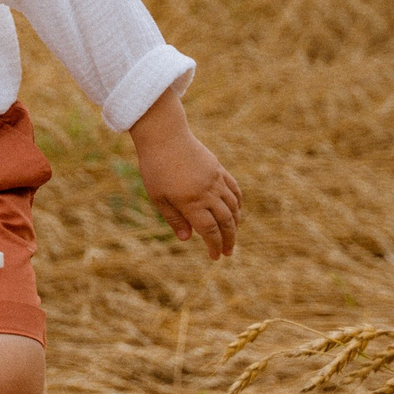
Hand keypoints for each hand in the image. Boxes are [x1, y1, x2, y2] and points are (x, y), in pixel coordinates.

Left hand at [128, 92, 240, 258]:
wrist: (164, 137)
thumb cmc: (155, 168)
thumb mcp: (158, 197)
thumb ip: (175, 219)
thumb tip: (188, 239)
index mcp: (191, 202)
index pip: (210, 231)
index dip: (215, 245)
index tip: (216, 256)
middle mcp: (208, 193)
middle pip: (226, 222)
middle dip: (229, 239)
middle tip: (228, 252)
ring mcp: (216, 180)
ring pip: (233, 207)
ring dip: (235, 223)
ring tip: (232, 235)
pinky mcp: (219, 169)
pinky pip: (234, 189)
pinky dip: (238, 203)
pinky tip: (236, 211)